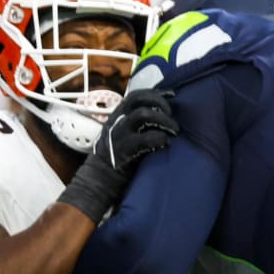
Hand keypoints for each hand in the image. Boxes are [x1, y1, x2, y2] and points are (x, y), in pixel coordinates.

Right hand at [58, 89, 178, 223]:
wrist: (99, 179)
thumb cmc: (117, 157)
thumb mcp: (121, 133)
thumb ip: (135, 123)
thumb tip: (161, 114)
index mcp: (117, 115)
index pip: (136, 95)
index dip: (155, 93)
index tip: (172, 95)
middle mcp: (117, 120)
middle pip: (138, 99)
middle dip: (159, 102)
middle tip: (171, 115)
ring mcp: (119, 133)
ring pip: (143, 114)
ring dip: (164, 120)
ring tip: (174, 130)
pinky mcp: (124, 149)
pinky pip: (146, 138)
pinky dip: (160, 138)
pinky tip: (166, 143)